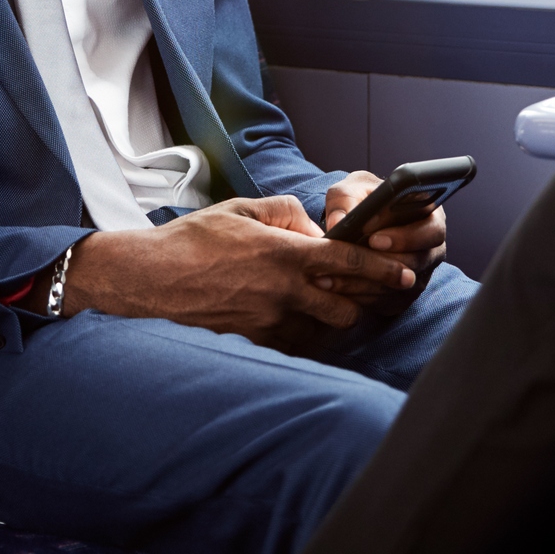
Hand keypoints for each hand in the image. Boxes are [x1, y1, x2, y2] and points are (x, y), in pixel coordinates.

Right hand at [59, 194, 418, 348]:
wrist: (150, 280)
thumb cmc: (192, 240)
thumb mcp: (241, 209)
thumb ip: (286, 213)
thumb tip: (314, 231)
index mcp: (285, 254)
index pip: (350, 265)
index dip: (384, 271)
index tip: (405, 275)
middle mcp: (283, 293)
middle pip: (345, 311)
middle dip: (354, 304)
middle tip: (352, 294)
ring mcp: (268, 323)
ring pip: (319, 331)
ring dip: (323, 320)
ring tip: (312, 306)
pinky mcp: (252, 343)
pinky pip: (291, 344)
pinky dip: (295, 334)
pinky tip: (283, 319)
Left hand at [322, 172, 448, 316]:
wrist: (356, 223)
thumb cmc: (360, 200)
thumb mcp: (351, 190)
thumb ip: (344, 201)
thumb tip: (338, 222)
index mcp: (429, 214)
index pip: (431, 228)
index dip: (406, 237)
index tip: (373, 239)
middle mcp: (431, 246)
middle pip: (419, 262)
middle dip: (384, 263)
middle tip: (351, 262)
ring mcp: (421, 273)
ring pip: (401, 286)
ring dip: (366, 283)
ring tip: (333, 278)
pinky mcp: (405, 294)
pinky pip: (388, 302)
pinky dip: (362, 298)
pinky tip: (337, 291)